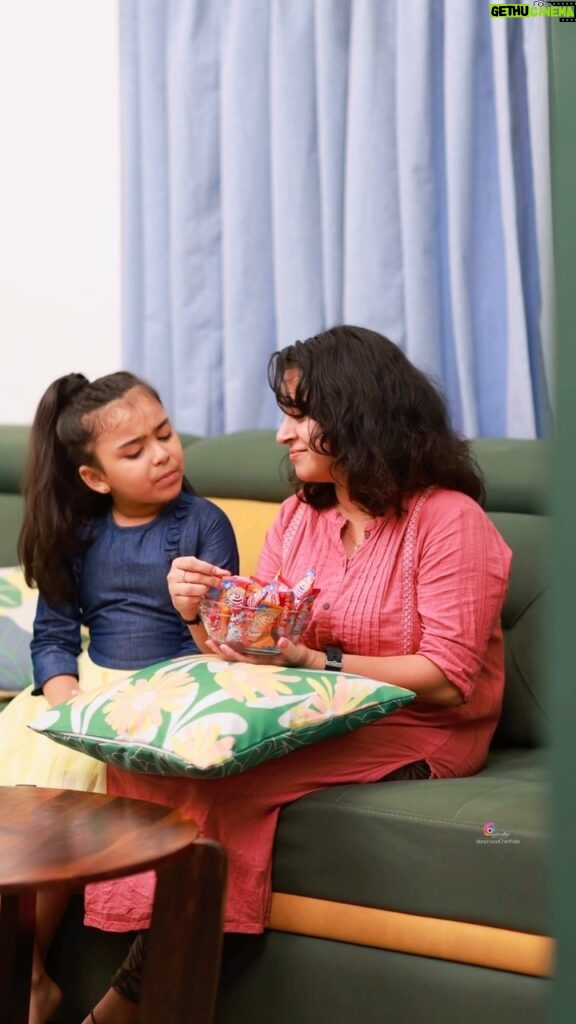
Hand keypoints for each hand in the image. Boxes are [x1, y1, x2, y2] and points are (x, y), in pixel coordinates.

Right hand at [168, 556, 229, 621]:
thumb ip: (213, 571)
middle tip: (220, 583)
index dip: (206, 567)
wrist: (184, 598)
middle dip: (210, 580)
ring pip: (191, 588)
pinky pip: (189, 599)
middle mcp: (173, 575)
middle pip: (194, 576)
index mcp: (178, 563)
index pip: (192, 563)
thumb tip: (227, 574)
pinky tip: (201, 597)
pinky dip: (198, 598)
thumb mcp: (201, 573)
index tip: (218, 572)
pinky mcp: (176, 600)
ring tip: (208, 589)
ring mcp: (173, 588)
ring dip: (203, 589)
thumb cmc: (194, 582)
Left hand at [204, 635, 324, 669]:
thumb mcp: (297, 653)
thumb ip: (289, 648)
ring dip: (225, 647)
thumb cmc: (300, 657)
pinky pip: (245, 648)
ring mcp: (258, 656)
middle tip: (209, 641)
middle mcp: (258, 660)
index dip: (233, 654)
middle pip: (236, 658)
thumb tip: (281, 641)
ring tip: (211, 639)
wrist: (306, 660)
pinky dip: (235, 643)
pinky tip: (226, 635)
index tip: (222, 646)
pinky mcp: (260, 651)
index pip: (244, 660)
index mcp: (264, 663)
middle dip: (222, 651)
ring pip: (238, 653)